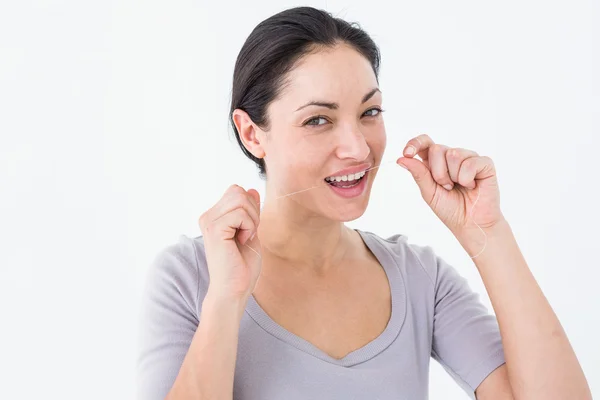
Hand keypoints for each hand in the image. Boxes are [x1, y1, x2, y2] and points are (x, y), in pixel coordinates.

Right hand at [198, 184, 261, 300]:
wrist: (235, 289)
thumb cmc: (242, 266)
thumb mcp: (251, 231)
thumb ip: (250, 211)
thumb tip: (252, 189)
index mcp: (215, 216)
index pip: (237, 191)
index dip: (251, 206)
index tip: (249, 229)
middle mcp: (208, 216)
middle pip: (238, 191)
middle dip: (252, 211)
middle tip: (249, 233)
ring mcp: (209, 221)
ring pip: (240, 199)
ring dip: (252, 219)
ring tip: (245, 238)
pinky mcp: (214, 229)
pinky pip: (240, 213)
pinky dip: (249, 227)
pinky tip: (242, 242)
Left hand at [396, 134, 504, 236]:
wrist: (471, 223)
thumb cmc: (450, 208)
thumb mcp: (429, 192)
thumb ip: (418, 174)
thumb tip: (401, 159)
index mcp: (435, 162)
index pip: (424, 142)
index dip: (415, 143)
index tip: (407, 153)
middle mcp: (451, 156)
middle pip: (437, 149)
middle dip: (438, 172)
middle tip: (446, 187)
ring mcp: (468, 158)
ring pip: (453, 154)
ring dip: (453, 176)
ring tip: (459, 187)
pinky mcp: (484, 163)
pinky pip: (470, 162)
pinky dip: (467, 178)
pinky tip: (472, 185)